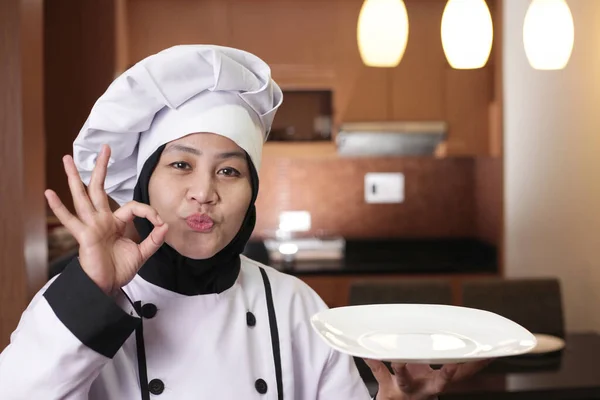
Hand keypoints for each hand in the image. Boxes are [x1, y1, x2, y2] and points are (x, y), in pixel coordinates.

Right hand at [45, 144, 168, 294]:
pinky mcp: (83, 235)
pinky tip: (49, 193)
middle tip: (105, 148)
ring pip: (82, 196)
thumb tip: (165, 225)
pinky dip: (59, 207)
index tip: (159, 223)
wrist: (107, 286)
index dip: (148, 211)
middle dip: (102, 168)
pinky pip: (70, 220)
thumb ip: (154, 239)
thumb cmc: (119, 270)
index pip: (132, 206)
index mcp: (115, 223)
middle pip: (100, 189)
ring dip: (75, 177)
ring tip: (67, 159)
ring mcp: (91, 225)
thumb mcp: (142, 253)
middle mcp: (101, 220)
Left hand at [365, 359, 490, 399]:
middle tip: (453, 364)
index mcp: (438, 381)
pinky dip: (373, 364)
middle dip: (448, 374)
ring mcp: (406, 389)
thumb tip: (459, 332)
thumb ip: (446, 360)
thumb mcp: (433, 375)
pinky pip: (379, 374)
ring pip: (405, 379)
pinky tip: (368, 354)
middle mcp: (425, 388)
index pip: (463, 373)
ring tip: (398, 359)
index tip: (489, 354)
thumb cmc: (416, 383)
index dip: (477, 365)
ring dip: (402, 369)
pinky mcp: (387, 388)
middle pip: (440, 382)